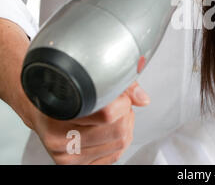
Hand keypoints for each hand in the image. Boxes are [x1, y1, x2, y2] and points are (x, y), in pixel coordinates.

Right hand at [28, 81, 149, 164]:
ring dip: (125, 126)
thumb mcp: (85, 80)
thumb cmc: (63, 92)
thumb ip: (120, 87)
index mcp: (59, 116)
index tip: (120, 96)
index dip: (122, 102)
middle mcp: (60, 140)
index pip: (107, 114)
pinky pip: (115, 155)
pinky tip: (110, 129)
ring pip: (120, 143)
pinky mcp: (77, 166)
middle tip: (118, 104)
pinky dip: (120, 140)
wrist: (40, 109)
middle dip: (126, 114)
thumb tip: (142, 99)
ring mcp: (68, 156)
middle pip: (118, 130)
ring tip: (114, 115)